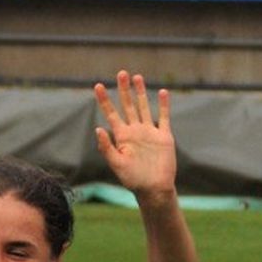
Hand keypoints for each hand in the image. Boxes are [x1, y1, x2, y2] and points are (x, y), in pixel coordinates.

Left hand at [94, 70, 176, 197]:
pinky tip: (162, 92)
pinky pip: (164, 117)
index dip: (104, 100)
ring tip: (137, 77)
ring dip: (141, 92)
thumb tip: (98, 128)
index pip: (111, 113)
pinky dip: (164, 105)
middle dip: (124, 89)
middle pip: (128, 105)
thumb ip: (107, 147)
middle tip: (121, 73)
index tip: (98, 86)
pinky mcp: (164, 136)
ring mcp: (149, 132)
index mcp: (122, 136)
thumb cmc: (133, 180)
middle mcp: (135, 131)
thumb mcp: (117, 164)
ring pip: (144, 107)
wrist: (154, 189)